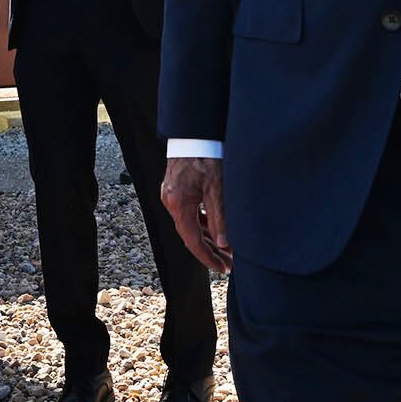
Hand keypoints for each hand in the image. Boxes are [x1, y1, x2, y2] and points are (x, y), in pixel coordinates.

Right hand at [161, 156, 231, 271]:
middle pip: (191, 235)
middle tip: (229, 264)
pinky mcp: (177, 192)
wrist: (194, 133)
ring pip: (191, 225)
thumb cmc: (206, 155)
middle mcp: (172, 202)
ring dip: (208, 239)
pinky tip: (216, 231)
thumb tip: (224, 243)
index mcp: (179, 204)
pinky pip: (190, 214)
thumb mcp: (217, 187)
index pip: (192, 240)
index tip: (222, 268)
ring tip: (227, 251)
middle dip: (210, 251)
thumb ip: (220, 216)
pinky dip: (203, 225)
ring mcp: (173, 197)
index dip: (207, 257)